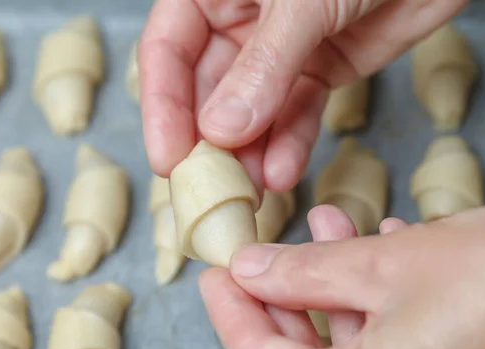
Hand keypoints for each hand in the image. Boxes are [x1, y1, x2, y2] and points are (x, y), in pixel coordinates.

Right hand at [139, 0, 468, 192]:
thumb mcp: (302, 2)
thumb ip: (263, 66)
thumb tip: (222, 131)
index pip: (167, 51)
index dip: (163, 108)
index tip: (168, 160)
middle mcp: (240, 20)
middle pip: (206, 90)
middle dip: (209, 143)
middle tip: (211, 190)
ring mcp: (280, 50)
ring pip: (251, 111)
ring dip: (248, 154)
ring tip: (248, 193)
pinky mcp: (321, 70)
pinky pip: (297, 113)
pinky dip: (290, 144)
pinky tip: (281, 172)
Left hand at [199, 205, 484, 348]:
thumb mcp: (381, 265)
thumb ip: (302, 272)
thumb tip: (248, 270)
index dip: (232, 314)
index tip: (213, 275)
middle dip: (282, 295)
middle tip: (260, 251)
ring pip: (351, 337)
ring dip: (334, 278)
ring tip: (327, 221)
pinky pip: (393, 332)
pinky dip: (378, 289)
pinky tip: (382, 240)